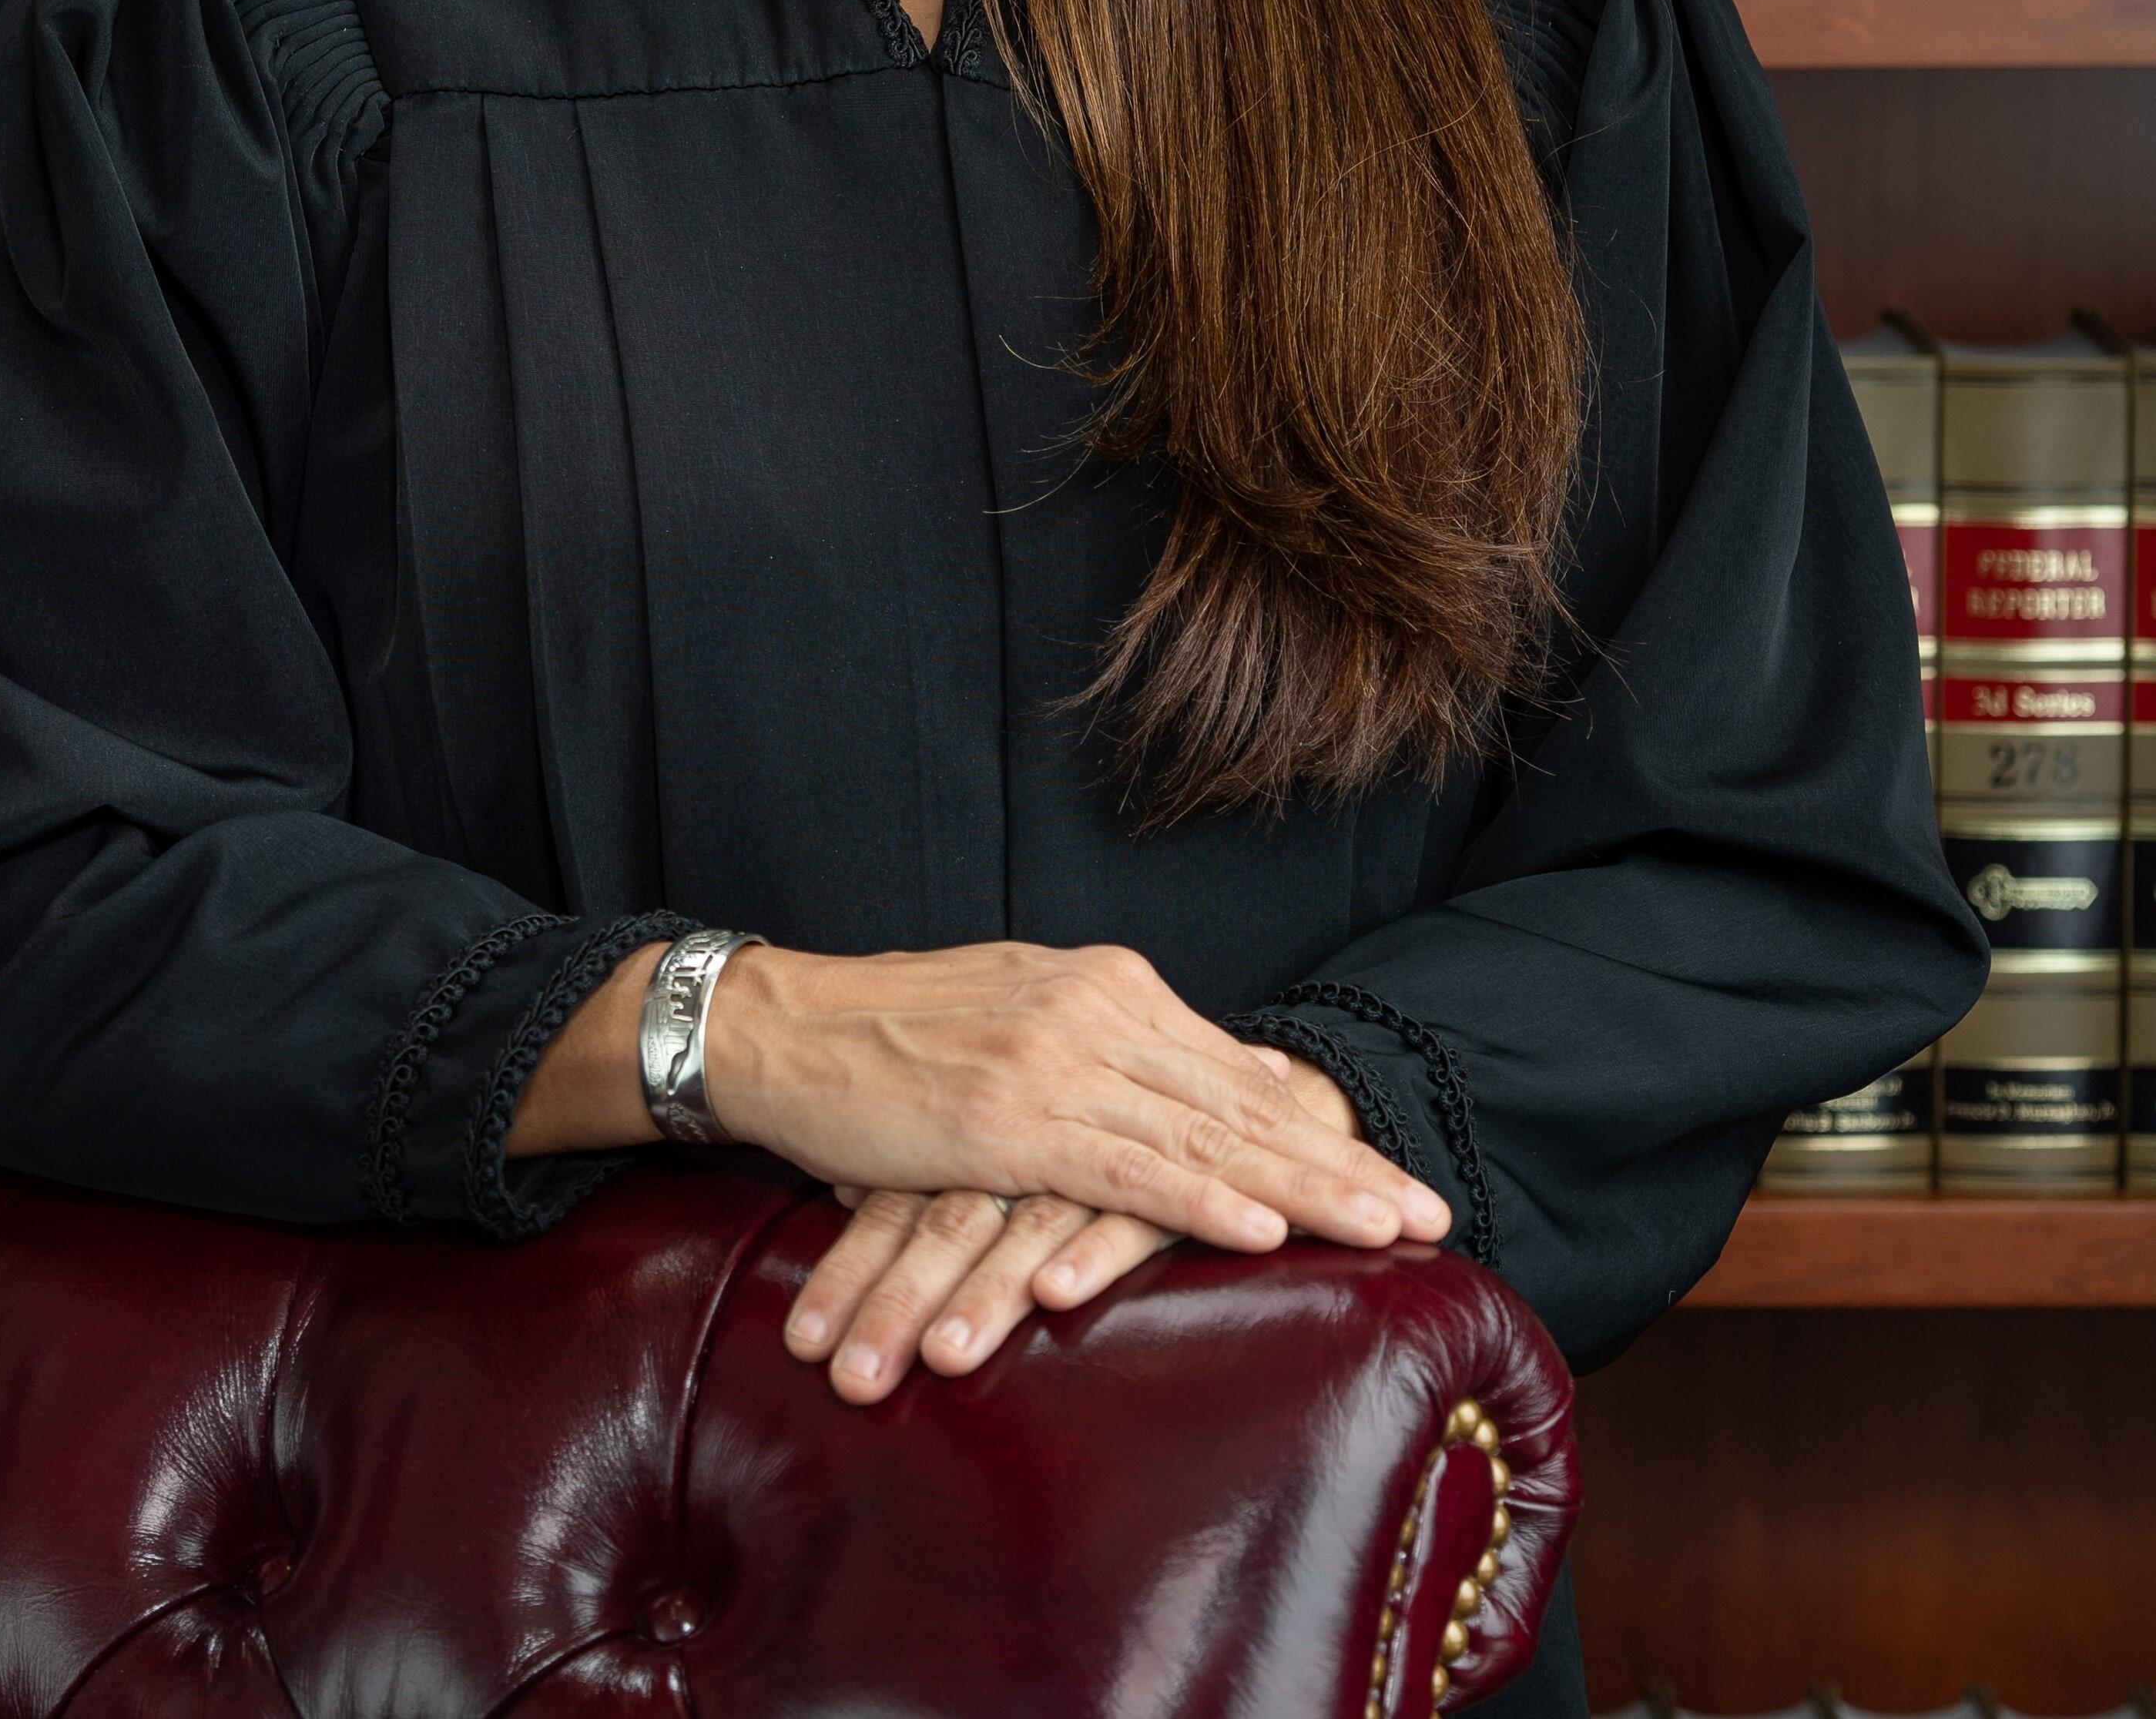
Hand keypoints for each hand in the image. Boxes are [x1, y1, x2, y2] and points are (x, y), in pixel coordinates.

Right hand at [704, 940, 1445, 1265]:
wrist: (785, 1026)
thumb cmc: (897, 1035)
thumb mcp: (1030, 1018)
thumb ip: (1131, 1050)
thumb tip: (1241, 1085)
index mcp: (1105, 987)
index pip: (1234, 1073)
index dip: (1321, 1131)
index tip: (1397, 1176)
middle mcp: (1094, 1011)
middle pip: (1240, 1105)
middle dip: (1340, 1164)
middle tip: (1429, 1212)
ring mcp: (1053, 1062)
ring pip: (1203, 1137)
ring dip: (1302, 1189)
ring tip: (1382, 1229)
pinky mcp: (1007, 1120)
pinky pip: (1123, 1168)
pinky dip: (1199, 1200)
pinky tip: (1259, 1227)